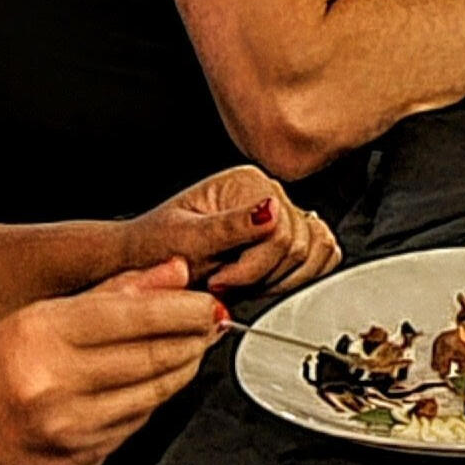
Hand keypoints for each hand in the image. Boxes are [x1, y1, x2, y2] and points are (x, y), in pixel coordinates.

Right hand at [0, 262, 223, 464]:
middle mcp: (54, 383)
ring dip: (183, 369)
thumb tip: (176, 272)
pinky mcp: (83, 457)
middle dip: (193, 338)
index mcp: (43, 335)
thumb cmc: (0, 365)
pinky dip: (153, 400)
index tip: (208, 304)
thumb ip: (118, 290)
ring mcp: (70, 427)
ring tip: (190, 348)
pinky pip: (138, 423)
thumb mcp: (46, 312)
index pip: (135, 317)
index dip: (184, 310)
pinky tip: (149, 383)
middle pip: (153, 357)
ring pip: (155, 393)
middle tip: (210, 324)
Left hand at [120, 169, 339, 294]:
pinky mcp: (285, 237)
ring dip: (280, 279)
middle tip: (226, 282)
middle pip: (302, 245)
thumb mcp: (186, 239)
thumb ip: (230, 227)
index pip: (282, 232)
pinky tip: (264, 281)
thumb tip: (270, 211)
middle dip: (265, 275)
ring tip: (242, 281)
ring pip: (317, 252)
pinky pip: (320, 257)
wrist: (144, 260)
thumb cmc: (156, 248)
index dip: (253, 267)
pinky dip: (298, 276)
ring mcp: (280, 214)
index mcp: (247, 182)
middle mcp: (268, 193)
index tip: (220, 280)